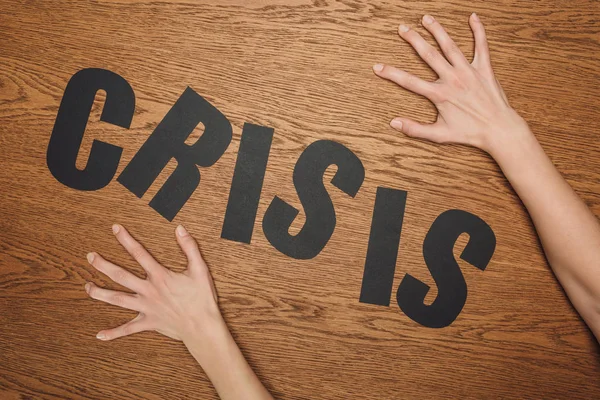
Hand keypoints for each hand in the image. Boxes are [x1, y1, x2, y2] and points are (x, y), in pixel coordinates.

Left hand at [84, 224, 221, 341]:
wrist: (202, 326)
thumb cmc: (202, 299)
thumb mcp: (199, 269)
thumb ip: (189, 247)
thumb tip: (180, 229)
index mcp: (160, 276)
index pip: (139, 254)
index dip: (126, 240)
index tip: (115, 229)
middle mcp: (149, 291)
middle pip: (120, 276)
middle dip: (103, 265)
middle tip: (90, 256)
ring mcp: (146, 307)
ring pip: (118, 300)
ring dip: (100, 293)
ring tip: (86, 287)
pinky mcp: (148, 322)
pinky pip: (128, 329)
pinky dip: (114, 333)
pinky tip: (100, 335)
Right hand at [373, 13, 529, 153]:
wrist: (498, 129)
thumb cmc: (470, 133)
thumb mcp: (439, 134)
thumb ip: (415, 128)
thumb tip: (394, 123)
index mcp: (440, 94)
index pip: (409, 81)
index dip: (391, 73)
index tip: (378, 66)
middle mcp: (452, 79)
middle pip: (428, 55)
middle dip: (413, 39)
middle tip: (402, 28)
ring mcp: (468, 71)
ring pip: (450, 46)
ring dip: (437, 30)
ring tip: (426, 18)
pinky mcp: (484, 69)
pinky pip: (481, 46)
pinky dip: (478, 31)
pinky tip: (473, 17)